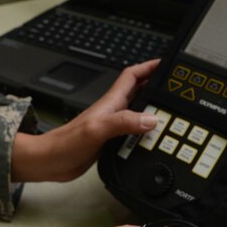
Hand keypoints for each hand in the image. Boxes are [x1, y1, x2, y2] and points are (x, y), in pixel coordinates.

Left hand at [11, 59, 159, 181]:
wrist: (50, 162)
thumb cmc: (65, 143)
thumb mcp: (97, 130)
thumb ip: (123, 122)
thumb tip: (151, 119)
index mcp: (111, 102)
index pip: (133, 76)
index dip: (149, 67)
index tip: (167, 64)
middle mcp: (113, 111)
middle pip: (140, 93)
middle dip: (158, 89)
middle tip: (176, 92)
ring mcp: (112, 126)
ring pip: (139, 113)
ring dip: (154, 112)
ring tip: (172, 114)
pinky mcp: (111, 141)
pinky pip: (134, 132)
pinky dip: (145, 133)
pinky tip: (153, 139)